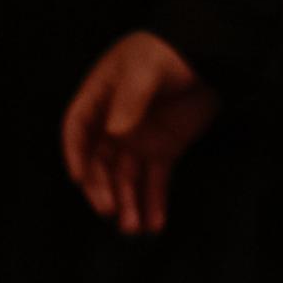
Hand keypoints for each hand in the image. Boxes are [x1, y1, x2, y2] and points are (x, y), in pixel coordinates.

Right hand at [59, 33, 216, 236]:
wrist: (206, 56)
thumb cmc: (166, 53)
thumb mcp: (145, 69)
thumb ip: (129, 100)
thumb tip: (114, 134)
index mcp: (100, 97)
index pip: (78, 128)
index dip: (75, 154)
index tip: (79, 179)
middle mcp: (114, 123)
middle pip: (100, 161)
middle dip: (103, 188)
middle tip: (112, 211)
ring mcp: (139, 139)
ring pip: (126, 177)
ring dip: (128, 203)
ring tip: (134, 228)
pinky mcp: (164, 151)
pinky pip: (155, 181)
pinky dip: (154, 202)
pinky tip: (156, 223)